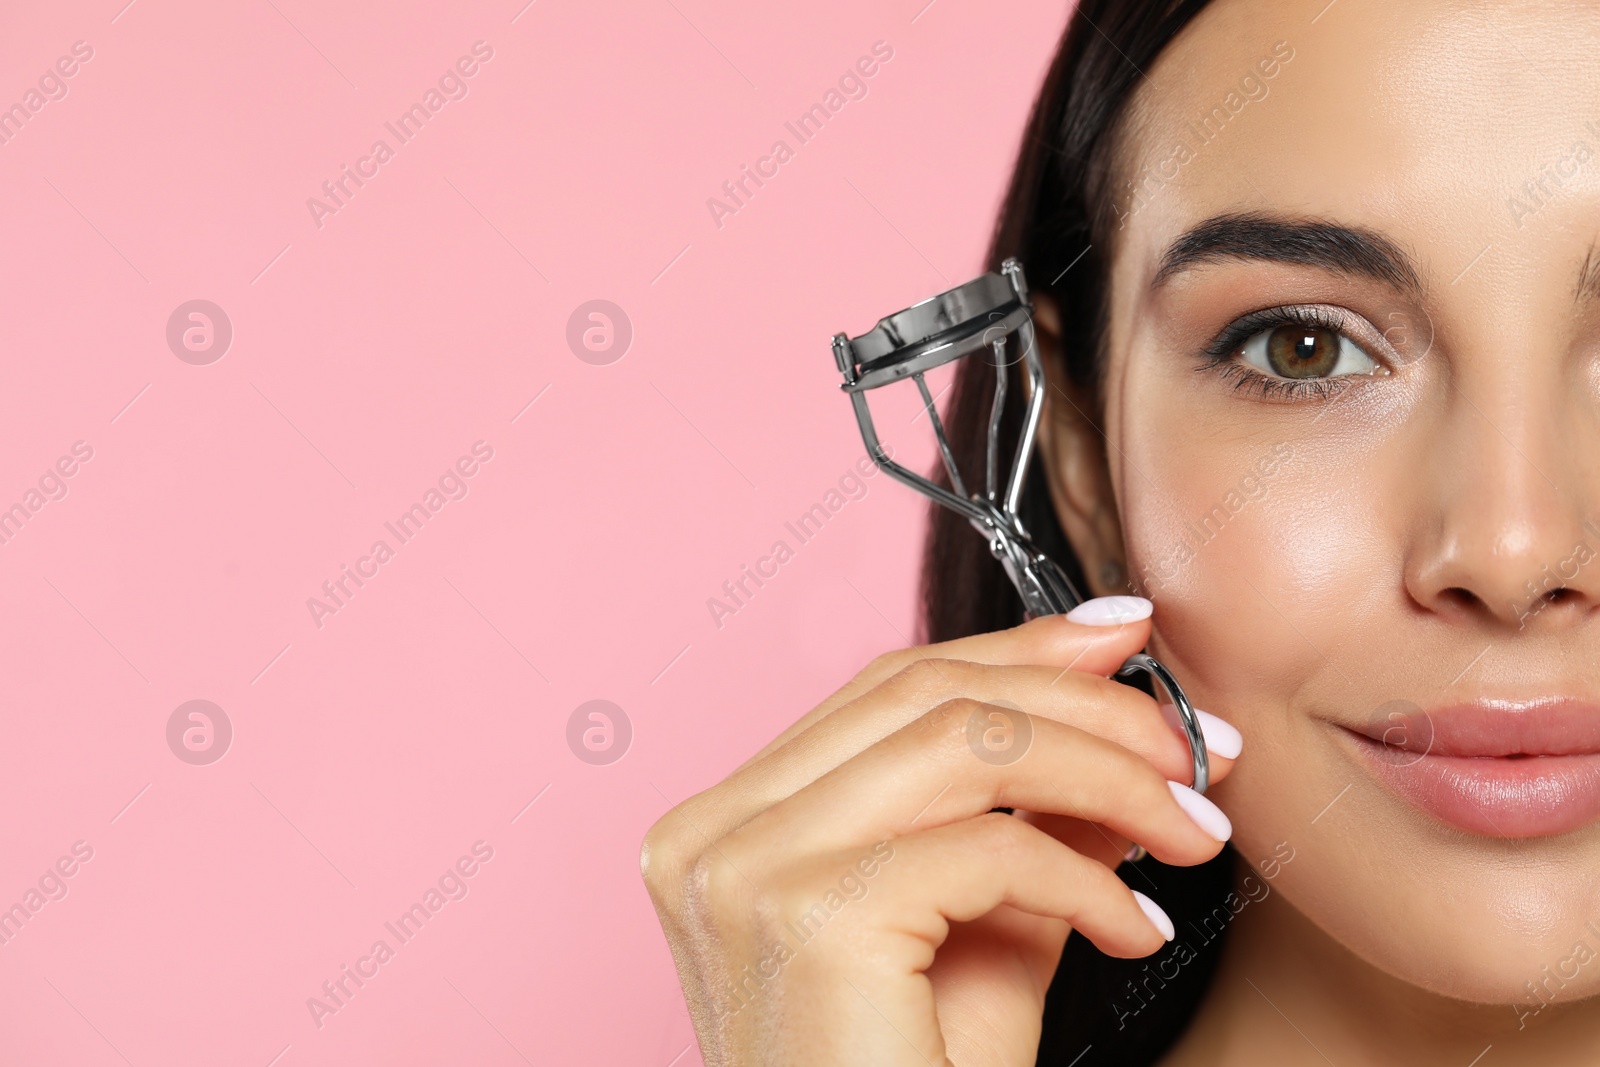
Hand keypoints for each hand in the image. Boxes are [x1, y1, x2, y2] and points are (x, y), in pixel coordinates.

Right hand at [641, 598, 1239, 1066]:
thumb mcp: (987, 932)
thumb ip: (1037, 820)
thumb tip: (1129, 721)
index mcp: (730, 820)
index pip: (888, 688)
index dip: (1020, 651)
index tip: (1130, 640)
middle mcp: (712, 830)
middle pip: (925, 696)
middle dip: (1086, 704)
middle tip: (1200, 745)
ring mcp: (742, 868)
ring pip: (961, 745)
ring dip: (1109, 775)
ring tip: (1198, 829)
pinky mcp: (804, 917)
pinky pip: (984, 850)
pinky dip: (1086, 879)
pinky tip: (1138, 929)